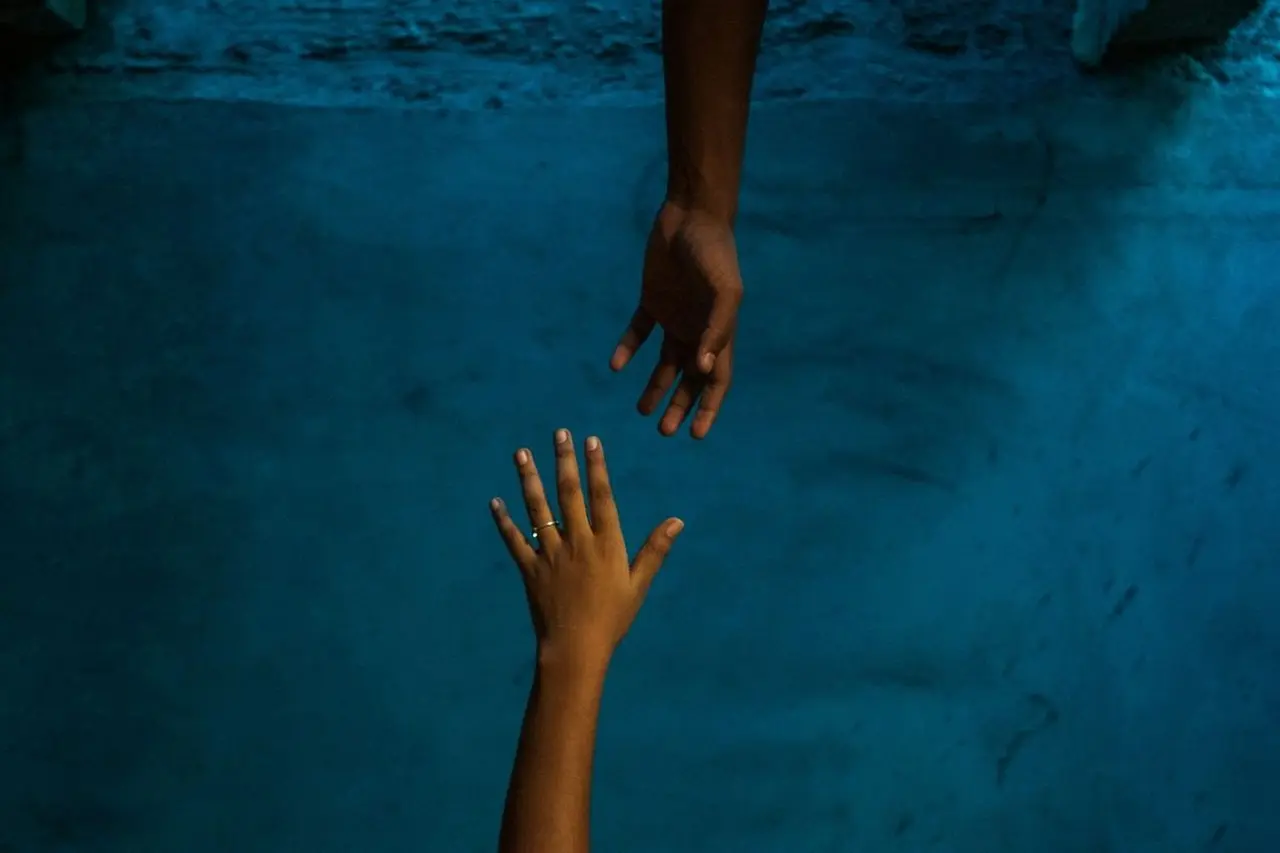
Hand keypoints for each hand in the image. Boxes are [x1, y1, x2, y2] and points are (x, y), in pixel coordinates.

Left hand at [490, 429, 683, 669]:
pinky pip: (514, 540)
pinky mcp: (529, 570)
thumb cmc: (612, 620)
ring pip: (537, 509)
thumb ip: (655, 550)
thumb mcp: (639, 585)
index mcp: (605, 544)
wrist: (576, 650)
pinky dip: (504, 521)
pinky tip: (495, 502)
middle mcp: (577, 543)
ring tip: (521, 453)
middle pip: (568, 493)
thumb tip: (677, 521)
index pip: (601, 496)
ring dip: (529, 479)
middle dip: (564, 461)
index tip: (591, 441)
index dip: (596, 466)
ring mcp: (550, 555)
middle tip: (559, 433)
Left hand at [611, 202, 742, 438]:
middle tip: (664, 431)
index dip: (708, 408)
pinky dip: (628, 349)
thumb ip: (717, 330)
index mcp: (718, 333)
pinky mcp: (651, 302)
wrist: (690, 216)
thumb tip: (704, 369)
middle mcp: (696, 331)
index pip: (715, 380)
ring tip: (640, 411)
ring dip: (655, 387)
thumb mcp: (725, 292)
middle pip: (688, 379)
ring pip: (663, 363)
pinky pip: (638, 332)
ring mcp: (674, 317)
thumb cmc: (714, 253)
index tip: (696, 435)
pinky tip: (616, 366)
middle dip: (679, 406)